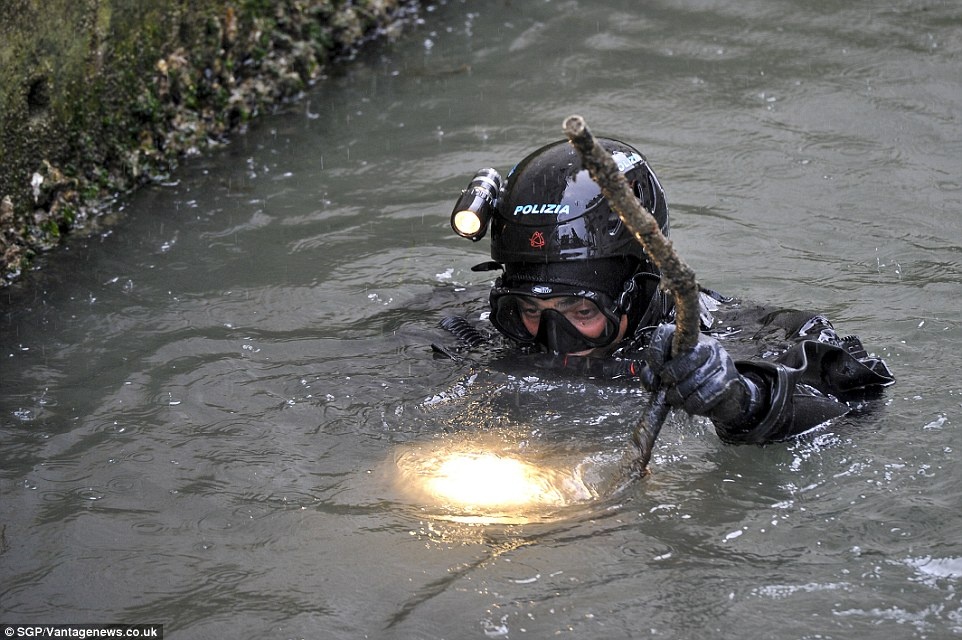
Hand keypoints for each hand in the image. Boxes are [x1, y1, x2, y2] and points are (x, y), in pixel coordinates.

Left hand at [642, 324, 761, 423]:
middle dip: (672, 374)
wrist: (724, 398)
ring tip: (676, 400)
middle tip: (666, 388)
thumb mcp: (670, 376)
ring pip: (697, 377)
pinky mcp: (728, 379)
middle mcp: (706, 344)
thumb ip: (654, 375)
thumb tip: (651, 381)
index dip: (657, 352)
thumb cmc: (693, 383)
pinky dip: (694, 404)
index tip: (656, 370)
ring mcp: (721, 360)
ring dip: (681, 394)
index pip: (667, 334)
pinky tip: (690, 407)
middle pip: (688, 354)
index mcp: (687, 339)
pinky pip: (707, 393)